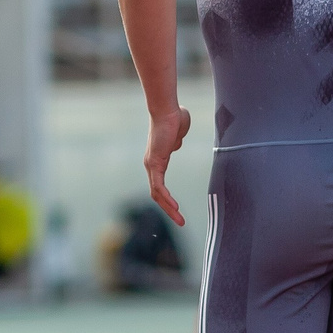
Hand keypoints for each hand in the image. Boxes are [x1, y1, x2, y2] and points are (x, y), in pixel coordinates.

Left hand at [143, 107, 190, 226]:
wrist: (168, 110)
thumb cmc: (174, 118)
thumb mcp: (178, 135)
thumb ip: (177, 141)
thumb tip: (176, 143)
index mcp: (157, 161)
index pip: (159, 187)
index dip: (167, 199)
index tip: (177, 209)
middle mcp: (151, 166)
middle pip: (157, 194)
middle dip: (169, 210)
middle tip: (180, 221)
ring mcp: (151, 166)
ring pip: (157, 194)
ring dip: (168, 209)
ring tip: (180, 220)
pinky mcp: (154, 164)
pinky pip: (159, 187)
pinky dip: (166, 198)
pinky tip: (175, 207)